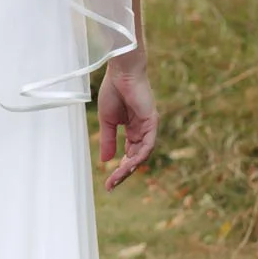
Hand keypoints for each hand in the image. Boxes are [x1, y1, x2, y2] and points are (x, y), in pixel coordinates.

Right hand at [98, 54, 156, 191]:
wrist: (121, 72)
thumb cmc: (114, 91)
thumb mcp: (107, 121)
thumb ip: (108, 141)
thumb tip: (105, 160)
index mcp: (133, 129)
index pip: (129, 153)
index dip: (119, 168)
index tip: (108, 182)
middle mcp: (143, 130)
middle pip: (136, 157)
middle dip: (123, 172)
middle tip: (111, 185)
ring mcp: (149, 127)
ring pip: (142, 154)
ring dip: (129, 168)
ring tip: (116, 178)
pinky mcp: (152, 122)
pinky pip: (147, 144)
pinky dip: (138, 156)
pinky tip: (127, 165)